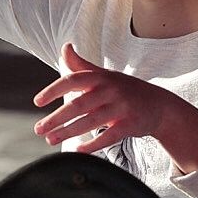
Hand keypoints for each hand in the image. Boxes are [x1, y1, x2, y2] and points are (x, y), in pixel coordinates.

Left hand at [32, 44, 197, 170]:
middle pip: (78, 104)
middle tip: (39, 129)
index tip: (37, 102)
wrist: (159, 105)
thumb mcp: (104, 75)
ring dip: (68, 132)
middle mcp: (110, 89)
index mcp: (100, 77)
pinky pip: (110, 135)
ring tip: (50, 139)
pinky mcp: (131, 123)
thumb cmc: (125, 90)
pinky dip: (93, 144)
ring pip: (91, 121)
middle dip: (56, 118)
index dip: (53, 90)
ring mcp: (122, 106)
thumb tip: (64, 47)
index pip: (72, 80)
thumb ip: (82, 65)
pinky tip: (78, 150)